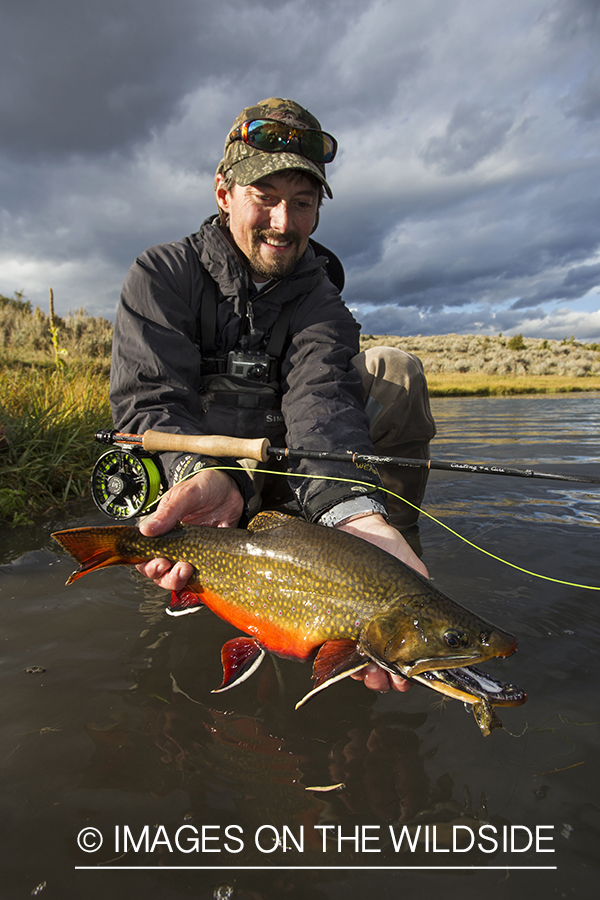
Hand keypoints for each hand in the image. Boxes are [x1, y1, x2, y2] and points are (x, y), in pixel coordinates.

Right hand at [136, 469, 243, 589]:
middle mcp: (173, 545)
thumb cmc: (205, 487)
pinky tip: (205, 575)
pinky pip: (200, 576)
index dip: (148, 565)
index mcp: (162, 531)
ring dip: (179, 580)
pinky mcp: (208, 558)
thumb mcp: (186, 494)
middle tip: (178, 568)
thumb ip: (168, 512)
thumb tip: (146, 530)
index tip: (160, 563)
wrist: (233, 488)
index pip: (145, 555)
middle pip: (159, 573)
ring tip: (188, 569)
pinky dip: (199, 580)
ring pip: (177, 578)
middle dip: (164, 576)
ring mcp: (191, 553)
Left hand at [338, 513, 428, 693]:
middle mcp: (378, 630)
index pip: (410, 655)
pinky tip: (353, 668)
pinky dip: (346, 666)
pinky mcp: (331, 624)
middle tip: (395, 682)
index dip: (413, 672)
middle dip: (391, 680)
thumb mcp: (412, 569)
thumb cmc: (387, 549)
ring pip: (363, 666)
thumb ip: (426, 591)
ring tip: (374, 677)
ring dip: (371, 677)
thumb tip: (442, 614)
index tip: (413, 678)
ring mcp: (354, 629)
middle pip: (386, 667)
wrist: (353, 528)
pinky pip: (337, 653)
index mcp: (402, 623)